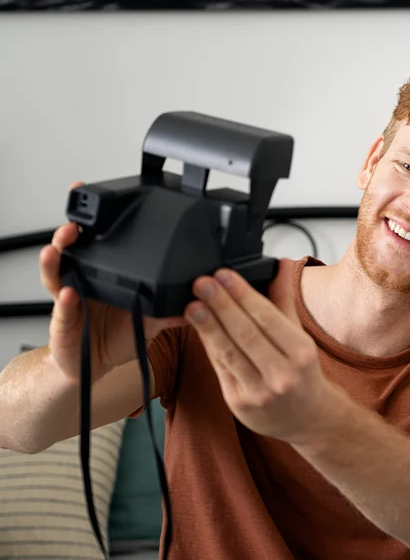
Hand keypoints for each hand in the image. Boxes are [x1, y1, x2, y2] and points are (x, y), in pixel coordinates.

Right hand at [42, 183, 184, 380]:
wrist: (95, 367)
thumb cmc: (118, 337)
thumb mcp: (152, 320)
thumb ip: (174, 308)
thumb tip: (203, 298)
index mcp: (105, 276)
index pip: (96, 241)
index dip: (92, 219)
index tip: (90, 192)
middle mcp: (83, 282)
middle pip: (70, 250)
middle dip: (69, 231)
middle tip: (75, 222)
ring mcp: (68, 300)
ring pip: (56, 273)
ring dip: (57, 258)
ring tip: (61, 246)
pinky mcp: (63, 323)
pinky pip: (62, 311)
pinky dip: (65, 302)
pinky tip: (70, 294)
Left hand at [183, 259, 341, 444]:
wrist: (308, 419)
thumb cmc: (303, 373)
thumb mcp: (301, 337)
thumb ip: (284, 301)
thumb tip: (281, 264)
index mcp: (301, 354)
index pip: (267, 318)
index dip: (243, 295)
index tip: (224, 275)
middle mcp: (282, 375)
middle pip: (246, 334)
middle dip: (221, 306)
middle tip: (202, 283)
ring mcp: (259, 393)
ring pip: (228, 353)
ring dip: (207, 326)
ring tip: (192, 304)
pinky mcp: (239, 404)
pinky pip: (220, 368)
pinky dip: (209, 346)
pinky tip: (198, 328)